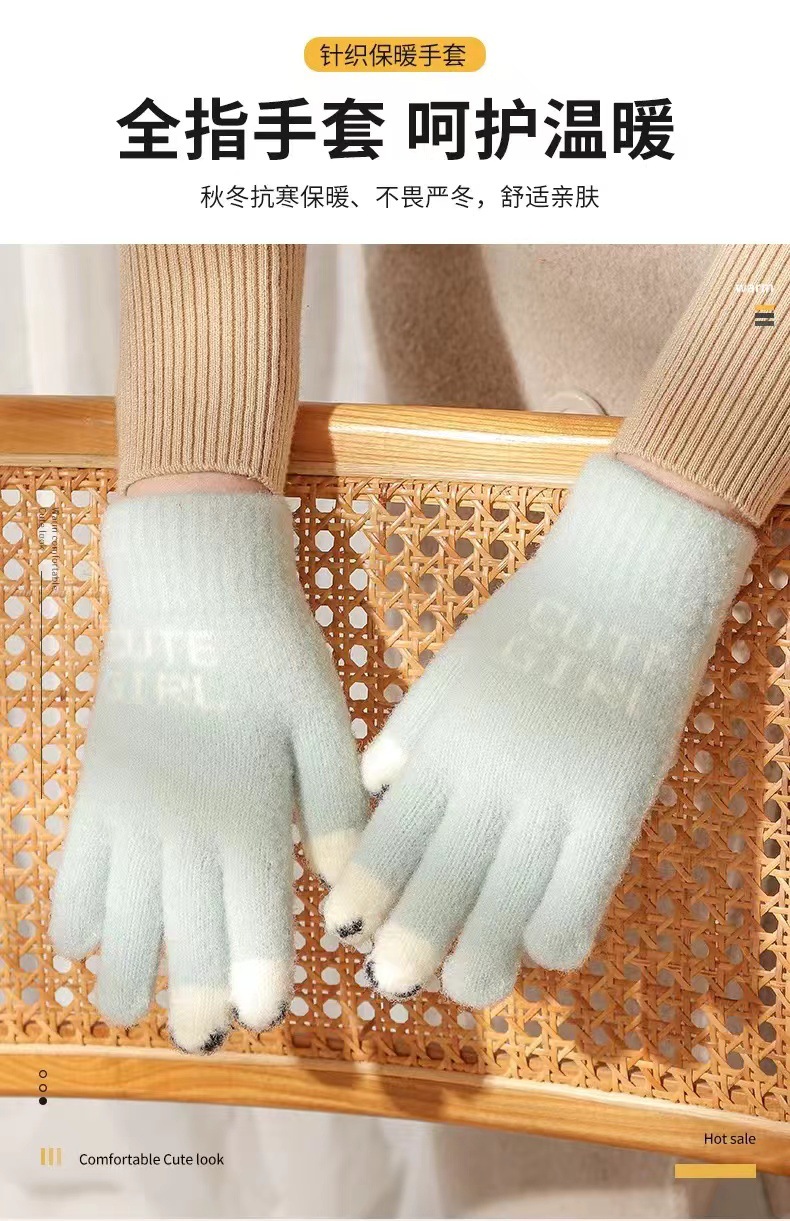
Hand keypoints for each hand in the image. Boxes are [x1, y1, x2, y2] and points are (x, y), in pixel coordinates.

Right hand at [50, 493, 366, 1051]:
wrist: (193, 586)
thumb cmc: (273, 651)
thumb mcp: (323, 720)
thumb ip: (331, 807)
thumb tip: (342, 885)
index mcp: (248, 810)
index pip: (251, 914)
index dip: (254, 972)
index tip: (257, 1019)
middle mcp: (185, 823)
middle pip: (182, 928)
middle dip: (190, 992)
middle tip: (198, 1043)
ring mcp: (131, 807)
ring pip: (120, 911)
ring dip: (123, 966)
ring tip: (127, 1010)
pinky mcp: (97, 785)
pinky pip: (74, 865)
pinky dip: (73, 910)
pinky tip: (78, 943)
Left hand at [324, 456, 753, 1006]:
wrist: (621, 585)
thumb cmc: (527, 625)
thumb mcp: (449, 671)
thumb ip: (407, 732)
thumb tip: (373, 786)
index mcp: (442, 743)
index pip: (387, 838)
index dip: (363, 895)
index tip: (343, 934)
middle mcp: (488, 776)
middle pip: (438, 886)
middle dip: (407, 948)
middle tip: (392, 983)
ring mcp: (554, 793)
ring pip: (505, 909)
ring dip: (480, 962)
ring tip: (467, 983)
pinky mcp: (615, 804)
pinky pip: (581, 899)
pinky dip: (557, 939)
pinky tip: (546, 945)